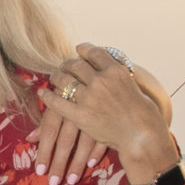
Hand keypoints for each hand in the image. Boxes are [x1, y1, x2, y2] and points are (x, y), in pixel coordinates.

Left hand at [39, 49, 178, 184]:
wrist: (141, 134)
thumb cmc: (141, 112)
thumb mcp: (132, 84)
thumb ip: (117, 74)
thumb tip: (106, 66)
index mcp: (115, 70)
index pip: (94, 52)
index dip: (83, 49)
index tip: (79, 50)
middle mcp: (101, 80)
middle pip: (76, 64)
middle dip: (68, 63)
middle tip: (65, 65)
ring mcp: (89, 98)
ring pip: (64, 80)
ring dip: (56, 76)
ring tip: (54, 77)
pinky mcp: (80, 115)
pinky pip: (57, 102)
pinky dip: (48, 96)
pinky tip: (43, 93)